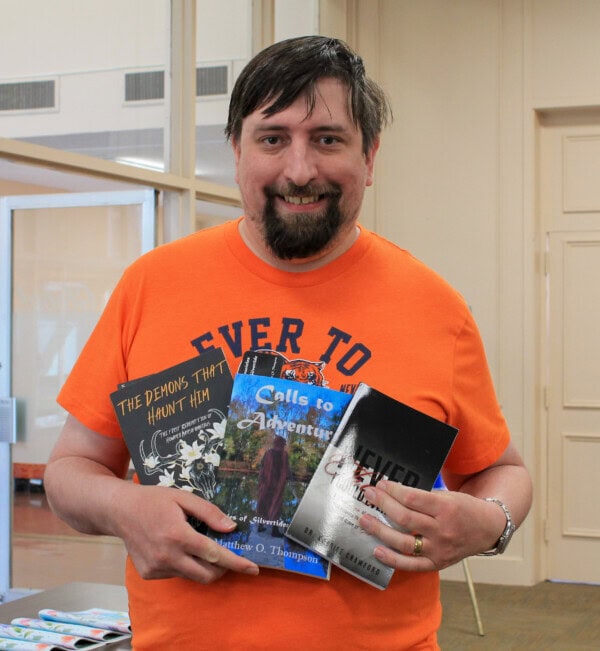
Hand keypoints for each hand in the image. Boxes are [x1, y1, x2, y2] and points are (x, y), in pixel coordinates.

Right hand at [111, 482, 258, 582]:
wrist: (118, 510)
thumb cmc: (153, 500)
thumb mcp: (183, 497)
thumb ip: (209, 513)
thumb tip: (231, 528)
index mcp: (178, 535)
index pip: (215, 554)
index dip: (237, 563)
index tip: (254, 569)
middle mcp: (167, 556)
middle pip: (207, 574)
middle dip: (223, 569)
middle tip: (229, 556)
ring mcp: (156, 568)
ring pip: (192, 576)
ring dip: (203, 566)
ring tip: (198, 545)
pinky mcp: (149, 574)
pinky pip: (177, 575)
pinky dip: (185, 566)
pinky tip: (176, 548)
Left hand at [358, 481, 505, 571]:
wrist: (487, 529)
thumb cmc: (463, 508)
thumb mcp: (447, 495)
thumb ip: (422, 497)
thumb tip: (390, 492)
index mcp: (446, 508)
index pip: (412, 498)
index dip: (393, 491)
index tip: (380, 485)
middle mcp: (442, 531)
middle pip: (405, 519)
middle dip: (383, 505)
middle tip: (368, 494)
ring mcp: (439, 550)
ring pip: (404, 542)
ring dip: (380, 531)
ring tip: (364, 520)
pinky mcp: (436, 564)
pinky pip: (411, 565)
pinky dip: (392, 559)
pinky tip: (377, 550)